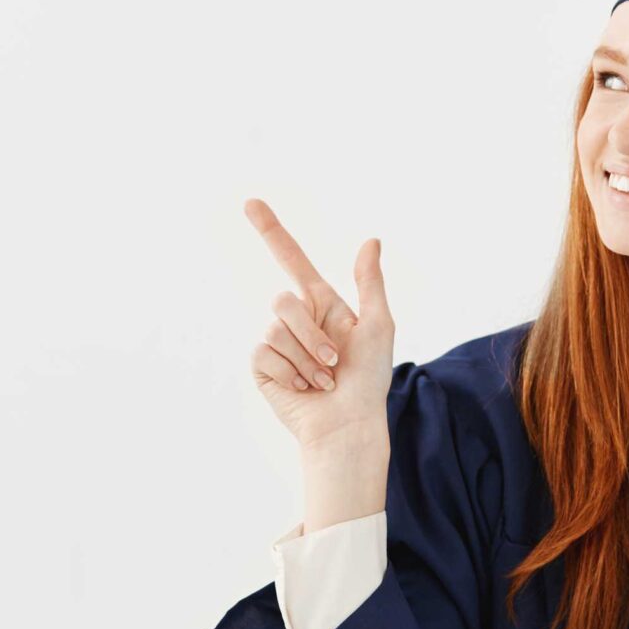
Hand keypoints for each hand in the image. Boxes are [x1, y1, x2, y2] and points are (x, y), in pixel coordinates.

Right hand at [244, 198, 393, 452]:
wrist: (349, 426)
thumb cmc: (368, 380)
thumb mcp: (378, 326)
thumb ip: (369, 283)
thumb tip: (370, 240)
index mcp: (322, 304)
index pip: (292, 259)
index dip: (271, 231)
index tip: (250, 203)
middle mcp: (296, 320)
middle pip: (283, 301)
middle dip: (312, 334)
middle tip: (335, 361)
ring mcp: (277, 343)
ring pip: (276, 329)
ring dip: (306, 359)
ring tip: (323, 381)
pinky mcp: (263, 366)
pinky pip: (265, 352)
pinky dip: (291, 372)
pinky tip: (304, 389)